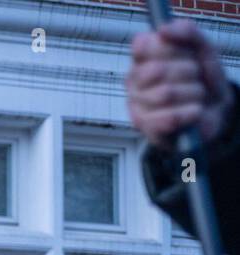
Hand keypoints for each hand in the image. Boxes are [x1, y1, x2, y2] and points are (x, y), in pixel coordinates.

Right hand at [127, 19, 235, 149]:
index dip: (170, 49)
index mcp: (142, 60)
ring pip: (166, 93)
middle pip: (158, 70)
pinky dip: (191, 113)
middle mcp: (134, 83)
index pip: (144, 46)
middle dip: (188, 72)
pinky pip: (170, 118)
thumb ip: (186, 32)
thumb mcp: (201, 48)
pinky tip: (194, 112)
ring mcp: (137, 107)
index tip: (186, 53)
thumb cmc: (202, 78)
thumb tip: (162, 29)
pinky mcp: (147, 129)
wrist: (215, 109)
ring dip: (193, 93)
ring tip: (195, 95)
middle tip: (194, 77)